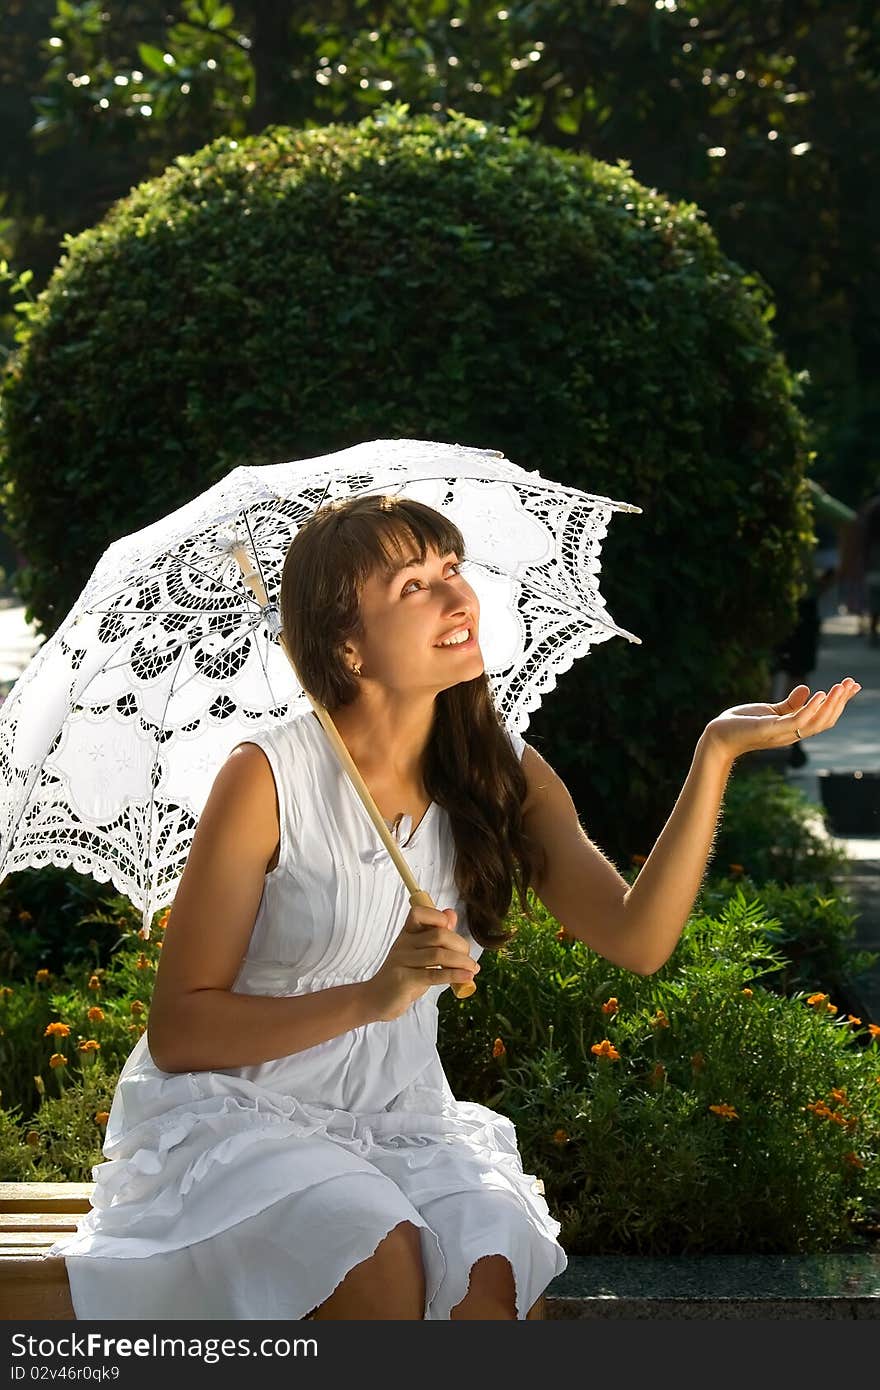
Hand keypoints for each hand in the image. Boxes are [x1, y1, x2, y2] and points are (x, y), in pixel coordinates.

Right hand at [364, 904, 478, 1022]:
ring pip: (438, 955)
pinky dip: (454, 975)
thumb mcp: (419, 952)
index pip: (420, 912)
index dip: (440, 918)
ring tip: (473, 970)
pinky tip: (466, 977)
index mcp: (407, 933)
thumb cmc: (403, 974)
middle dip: (460, 946)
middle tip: (469, 960)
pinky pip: (433, 975)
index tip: (452, 932)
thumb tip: (451, 914)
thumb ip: (435, 934)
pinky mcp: (404, 980)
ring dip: (462, 962)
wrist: (377, 999)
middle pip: (438, 935)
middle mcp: (403, 943)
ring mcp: (402, 961)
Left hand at [704, 679, 861, 762]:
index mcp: (794, 729)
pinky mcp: (770, 729)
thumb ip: (790, 704)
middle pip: (825, 720)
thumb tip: (808, 689)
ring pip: (816, 722)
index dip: (839, 703)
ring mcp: (783, 733)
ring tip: (841, 687)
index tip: (852, 686)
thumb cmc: (742, 724)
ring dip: (831, 704)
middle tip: (852, 683)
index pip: (823, 718)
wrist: (718, 735)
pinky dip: (811, 709)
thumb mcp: (770, 711)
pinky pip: (797, 721)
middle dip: (840, 702)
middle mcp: (792, 734)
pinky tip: (819, 694)